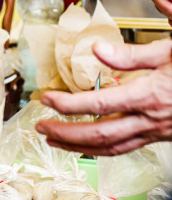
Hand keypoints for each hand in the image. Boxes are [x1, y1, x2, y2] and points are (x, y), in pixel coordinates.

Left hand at [36, 39, 171, 155]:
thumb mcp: (169, 50)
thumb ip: (131, 54)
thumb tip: (97, 50)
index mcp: (150, 95)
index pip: (99, 105)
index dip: (69, 105)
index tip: (47, 99)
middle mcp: (151, 118)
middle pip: (100, 135)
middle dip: (66, 134)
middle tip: (40, 127)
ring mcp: (156, 131)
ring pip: (112, 148)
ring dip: (79, 146)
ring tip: (53, 139)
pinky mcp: (159, 136)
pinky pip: (125, 148)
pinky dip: (101, 149)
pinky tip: (86, 144)